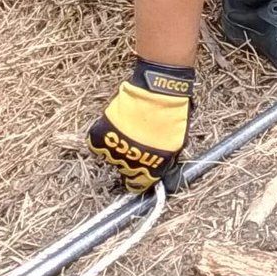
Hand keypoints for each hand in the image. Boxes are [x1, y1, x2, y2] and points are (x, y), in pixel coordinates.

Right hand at [88, 59, 192, 192]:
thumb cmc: (172, 113)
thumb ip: (166, 159)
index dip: (140, 179)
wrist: (158, 90)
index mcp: (151, 166)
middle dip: (131, 161)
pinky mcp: (101, 135)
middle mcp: (131, 162)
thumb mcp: (177, 141)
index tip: (140, 174)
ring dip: (118, 148)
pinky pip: (99, 144)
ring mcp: (115, 149)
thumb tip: (159, 169)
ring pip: (112, 157)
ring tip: (128, 132)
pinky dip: (105, 138)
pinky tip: (116, 129)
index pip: (139, 185)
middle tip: (136, 146)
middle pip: (125, 171)